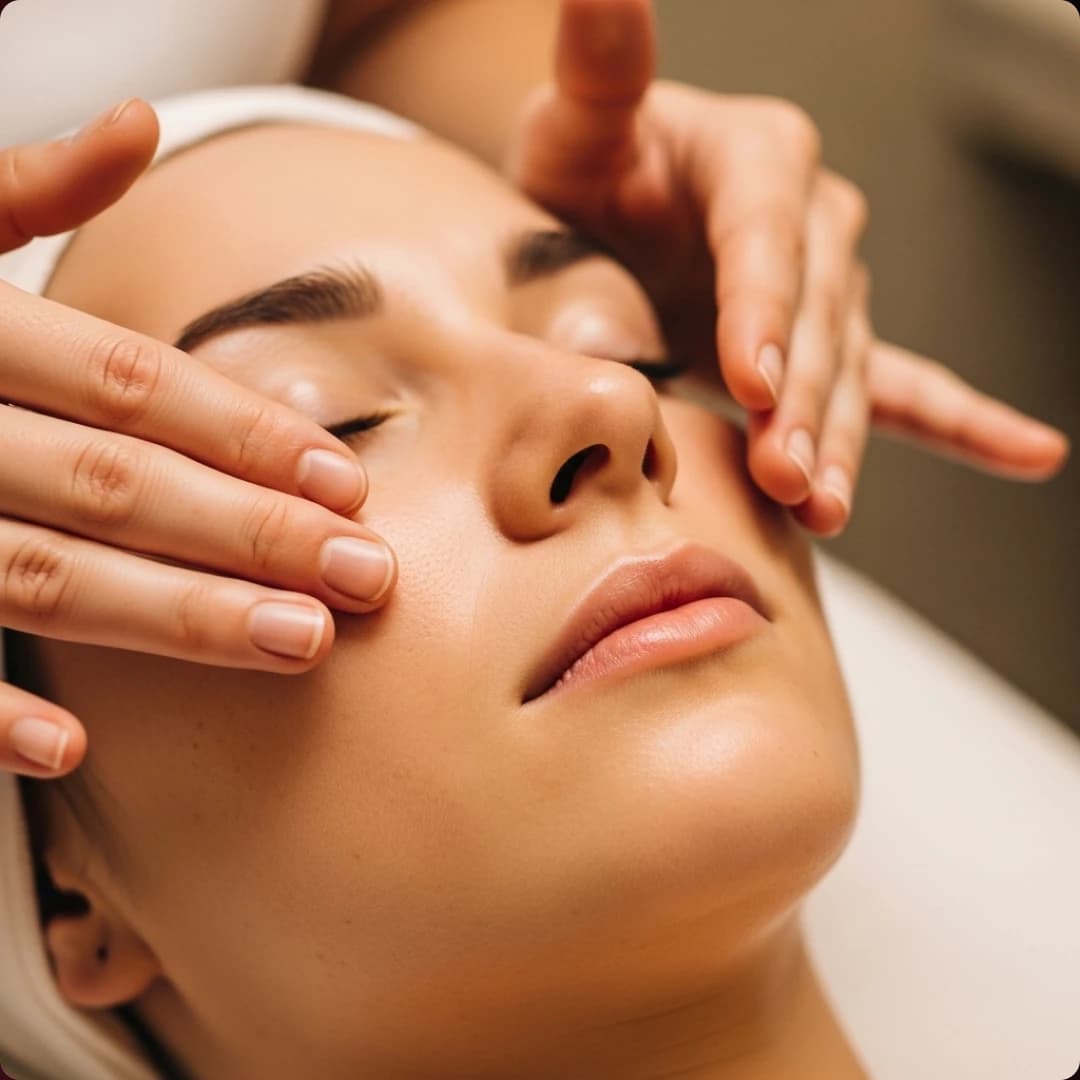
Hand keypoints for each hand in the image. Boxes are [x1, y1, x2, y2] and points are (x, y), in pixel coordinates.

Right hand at [0, 101, 396, 777]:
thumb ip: (22, 189)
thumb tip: (136, 126)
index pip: (129, 385)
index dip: (245, 431)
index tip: (345, 482)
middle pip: (117, 484)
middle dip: (251, 533)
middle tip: (365, 576)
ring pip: (46, 576)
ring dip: (173, 617)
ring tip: (296, 643)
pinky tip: (72, 747)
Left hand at [507, 0, 1069, 534]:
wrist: (598, 220)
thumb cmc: (584, 172)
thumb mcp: (580, 121)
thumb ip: (600, 68)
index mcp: (756, 157)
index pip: (768, 234)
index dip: (765, 307)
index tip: (751, 379)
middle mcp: (808, 220)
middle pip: (820, 315)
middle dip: (800, 398)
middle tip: (782, 473)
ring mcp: (826, 288)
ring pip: (848, 369)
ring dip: (839, 440)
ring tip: (823, 506)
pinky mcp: (826, 344)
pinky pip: (898, 385)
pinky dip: (956, 423)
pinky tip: (1028, 452)